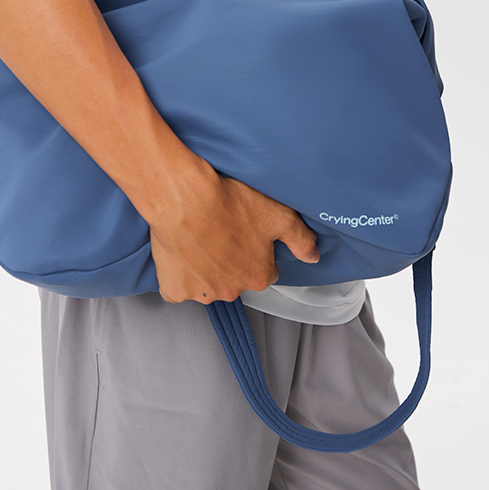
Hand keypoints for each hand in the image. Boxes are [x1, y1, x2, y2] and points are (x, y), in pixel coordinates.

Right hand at [147, 153, 319, 304]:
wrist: (183, 197)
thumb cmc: (228, 202)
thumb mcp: (279, 214)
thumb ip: (301, 239)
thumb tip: (313, 256)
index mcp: (258, 276)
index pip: (265, 272)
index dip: (257, 252)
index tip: (246, 235)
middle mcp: (231, 290)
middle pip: (236, 280)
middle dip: (231, 262)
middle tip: (223, 232)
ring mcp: (201, 292)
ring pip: (207, 284)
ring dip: (206, 269)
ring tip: (201, 238)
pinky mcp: (174, 288)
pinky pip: (178, 287)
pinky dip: (180, 275)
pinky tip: (182, 251)